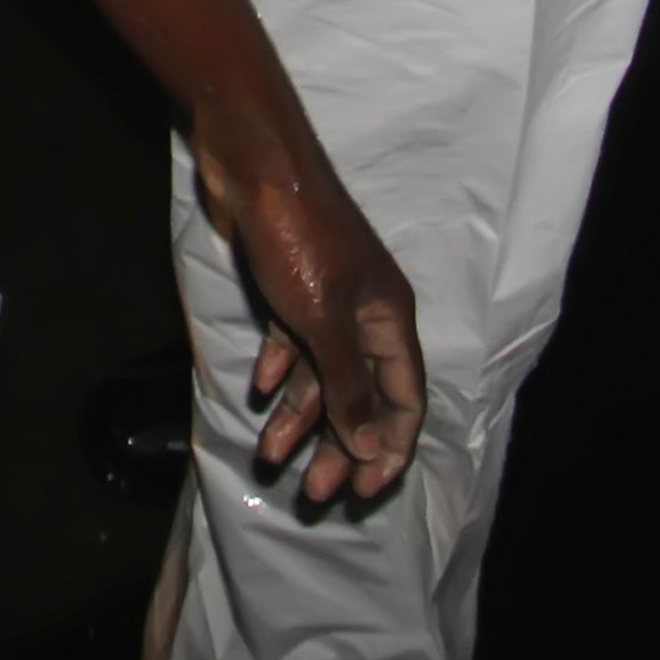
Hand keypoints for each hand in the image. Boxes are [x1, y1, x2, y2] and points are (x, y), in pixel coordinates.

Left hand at [196, 135, 425, 508]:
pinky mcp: (291, 285)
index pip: (404, 400)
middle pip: (362, 396)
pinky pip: (293, 342)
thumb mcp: (324, 321)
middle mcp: (366, 315)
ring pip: (322, 373)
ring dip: (300, 415)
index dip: (390, 448)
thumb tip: (370, 446)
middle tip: (314, 491)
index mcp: (390, 322)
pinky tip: (258, 390)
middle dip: (340, 445)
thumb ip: (349, 384)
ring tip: (270, 454)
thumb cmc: (298, 241)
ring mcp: (328, 299)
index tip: (365, 491)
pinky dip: (278, 368)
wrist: (255, 168)